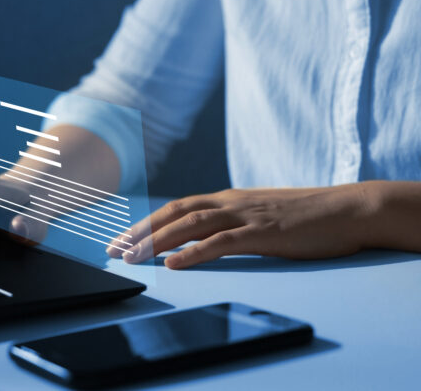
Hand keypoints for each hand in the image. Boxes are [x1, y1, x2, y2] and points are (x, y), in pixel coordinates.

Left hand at [107, 184, 375, 268]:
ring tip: (132, 257)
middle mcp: (230, 203)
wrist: (348, 208)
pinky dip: (193, 252)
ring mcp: (246, 215)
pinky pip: (221, 242)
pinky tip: (174, 263)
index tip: (121, 239)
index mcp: (228, 199)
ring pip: (190, 225)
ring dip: (157, 241)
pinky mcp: (263, 232)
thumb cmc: (305, 216)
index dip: (146, 223)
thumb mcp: (260, 215)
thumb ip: (232, 222)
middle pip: (174, 213)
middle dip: (140, 231)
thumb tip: (204, 237)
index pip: (177, 208)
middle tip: (113, 249)